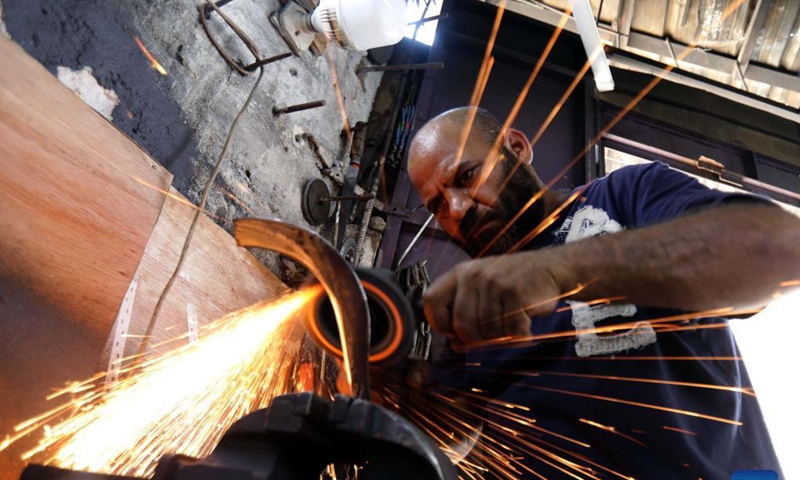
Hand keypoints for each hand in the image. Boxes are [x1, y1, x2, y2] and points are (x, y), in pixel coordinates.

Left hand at [423, 251, 564, 344]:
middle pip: (461, 326)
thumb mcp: (483, 288)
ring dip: (502, 336)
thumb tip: (456, 345)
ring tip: (512, 322)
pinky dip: (520, 336)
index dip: (440, 323)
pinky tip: (525, 326)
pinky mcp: (516, 294)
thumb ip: (465, 311)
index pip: (432, 302)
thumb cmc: (513, 282)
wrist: (551, 267)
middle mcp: (474, 276)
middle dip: (476, 338)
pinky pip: (511, 331)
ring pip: (487, 332)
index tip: (455, 332)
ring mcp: (495, 284)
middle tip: (492, 333)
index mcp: (460, 273)